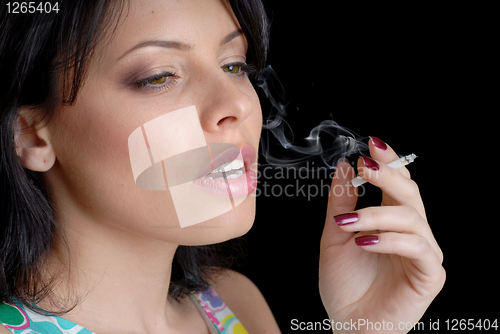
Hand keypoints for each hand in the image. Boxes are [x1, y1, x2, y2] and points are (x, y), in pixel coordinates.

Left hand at [319, 137, 444, 332]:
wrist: (349, 324)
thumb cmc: (344, 283)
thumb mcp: (334, 236)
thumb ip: (340, 203)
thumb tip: (342, 167)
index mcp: (391, 219)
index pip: (397, 182)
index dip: (390, 161)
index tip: (372, 144)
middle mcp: (411, 230)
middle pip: (410, 192)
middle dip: (388, 175)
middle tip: (363, 167)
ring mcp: (423, 251)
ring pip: (412, 216)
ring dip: (377, 214)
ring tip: (349, 224)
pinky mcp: (430, 273)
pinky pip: (418, 246)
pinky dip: (390, 240)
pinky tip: (365, 242)